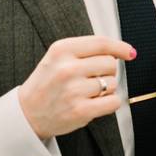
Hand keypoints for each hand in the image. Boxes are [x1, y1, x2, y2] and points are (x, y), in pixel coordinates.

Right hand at [18, 35, 135, 139]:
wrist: (27, 113)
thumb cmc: (47, 83)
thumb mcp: (58, 57)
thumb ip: (86, 50)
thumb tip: (126, 51)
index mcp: (61, 50)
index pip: (101, 43)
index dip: (120, 47)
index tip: (129, 52)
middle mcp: (67, 68)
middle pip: (110, 63)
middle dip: (107, 71)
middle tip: (92, 78)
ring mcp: (74, 90)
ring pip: (112, 83)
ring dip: (106, 88)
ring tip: (88, 92)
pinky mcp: (81, 111)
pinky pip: (113, 102)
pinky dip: (110, 103)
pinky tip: (96, 103)